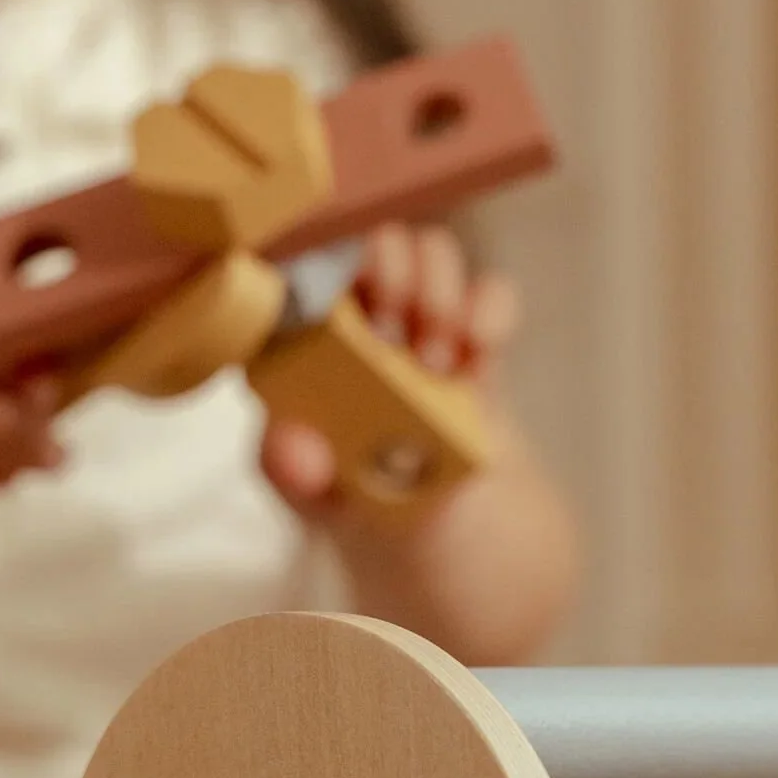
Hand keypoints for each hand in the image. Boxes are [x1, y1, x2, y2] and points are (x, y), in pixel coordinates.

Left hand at [259, 220, 518, 516]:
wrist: (434, 532)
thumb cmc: (356, 505)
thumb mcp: (313, 500)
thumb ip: (290, 473)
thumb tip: (290, 445)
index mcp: (298, 348)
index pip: (289, 280)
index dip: (309, 272)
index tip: (332, 307)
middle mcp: (355, 322)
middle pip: (364, 246)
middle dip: (384, 266)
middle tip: (393, 326)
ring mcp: (417, 324)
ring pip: (427, 254)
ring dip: (437, 287)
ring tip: (434, 358)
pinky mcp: (473, 341)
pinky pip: (488, 294)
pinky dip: (489, 310)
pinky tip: (479, 351)